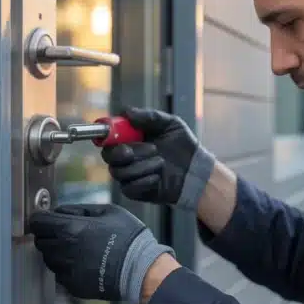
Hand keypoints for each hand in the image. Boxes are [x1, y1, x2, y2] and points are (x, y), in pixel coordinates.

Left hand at [28, 203, 174, 303]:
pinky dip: (66, 267)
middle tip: (63, 232)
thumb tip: (60, 211)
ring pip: (48, 258)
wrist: (141, 269)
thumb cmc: (127, 235)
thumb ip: (80, 209)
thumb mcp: (108, 211)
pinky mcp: (73, 286)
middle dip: (48, 234)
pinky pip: (60, 273)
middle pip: (40, 241)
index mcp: (71, 229)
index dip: (40, 218)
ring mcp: (67, 271)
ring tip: (76, 248)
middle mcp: (64, 251)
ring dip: (55, 251)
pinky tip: (83, 262)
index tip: (46, 218)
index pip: (38, 222)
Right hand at [101, 107, 215, 211]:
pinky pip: (128, 188)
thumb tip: (127, 112)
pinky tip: (158, 177)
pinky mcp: (134, 191)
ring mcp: (129, 174)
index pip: (108, 136)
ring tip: (161, 162)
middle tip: (149, 148)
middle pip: (108, 155)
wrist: (195, 171)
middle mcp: (126, 156)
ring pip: (119, 171)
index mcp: (130, 138)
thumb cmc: (183, 146)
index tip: (118, 132)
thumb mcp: (171, 124)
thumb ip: (150, 116)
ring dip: (142, 166)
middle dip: (124, 152)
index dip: (108, 134)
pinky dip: (144, 181)